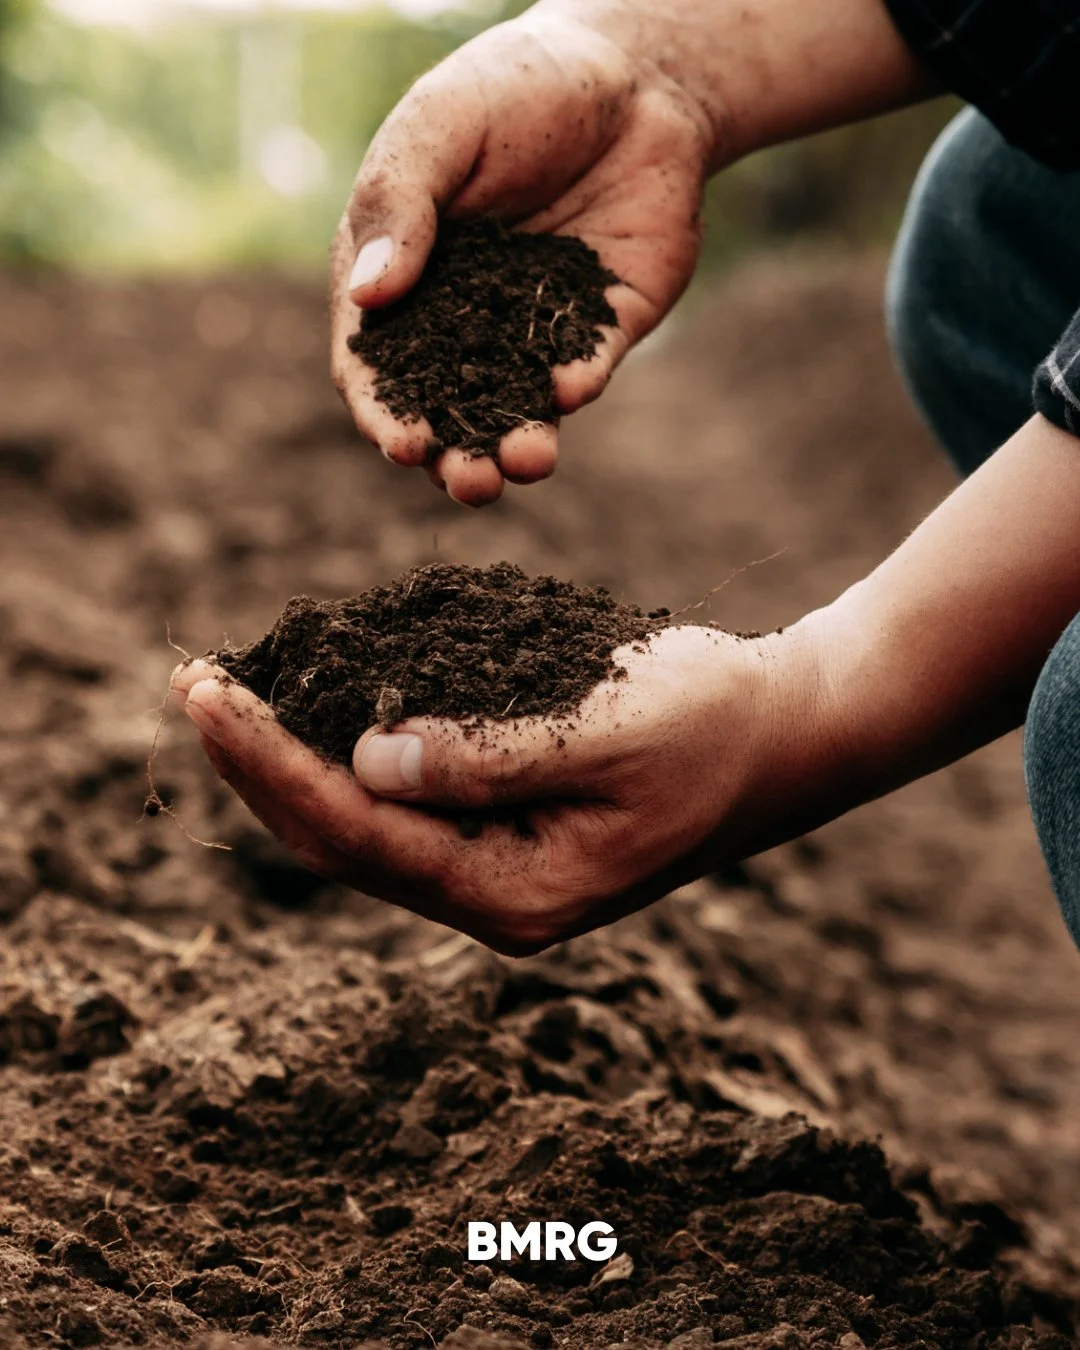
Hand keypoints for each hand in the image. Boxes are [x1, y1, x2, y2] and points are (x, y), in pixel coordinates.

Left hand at [170, 625, 828, 954]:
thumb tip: (365, 763)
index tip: (208, 695)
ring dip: (289, 764)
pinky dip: (344, 758)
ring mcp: (502, 871)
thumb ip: (488, 757)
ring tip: (224, 698)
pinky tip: (307, 713)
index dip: (273, 764)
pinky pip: (402, 806)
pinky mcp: (508, 833)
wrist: (786, 734)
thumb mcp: (608, 731)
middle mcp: (498, 899)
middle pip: (343, 843)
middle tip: (191, 686)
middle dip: (259, 766)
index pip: (361, 834)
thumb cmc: (713, 724)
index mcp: (520, 893)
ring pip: (362, 829)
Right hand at [330, 3, 715, 505]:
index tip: (400, 443)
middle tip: (467, 481)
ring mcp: (533, 330)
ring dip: (516, 446)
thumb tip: (367, 298)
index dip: (383, 410)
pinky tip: (569, 387)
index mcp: (405, 279)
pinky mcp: (599, 328)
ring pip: (516, 409)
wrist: (632, 74)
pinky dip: (574, 386)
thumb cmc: (514, 89)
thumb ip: (400, 207)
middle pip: (447, 407)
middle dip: (454, 455)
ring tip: (523, 463)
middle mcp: (463, 319)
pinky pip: (583, 369)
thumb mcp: (440, 129)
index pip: (379, 364)